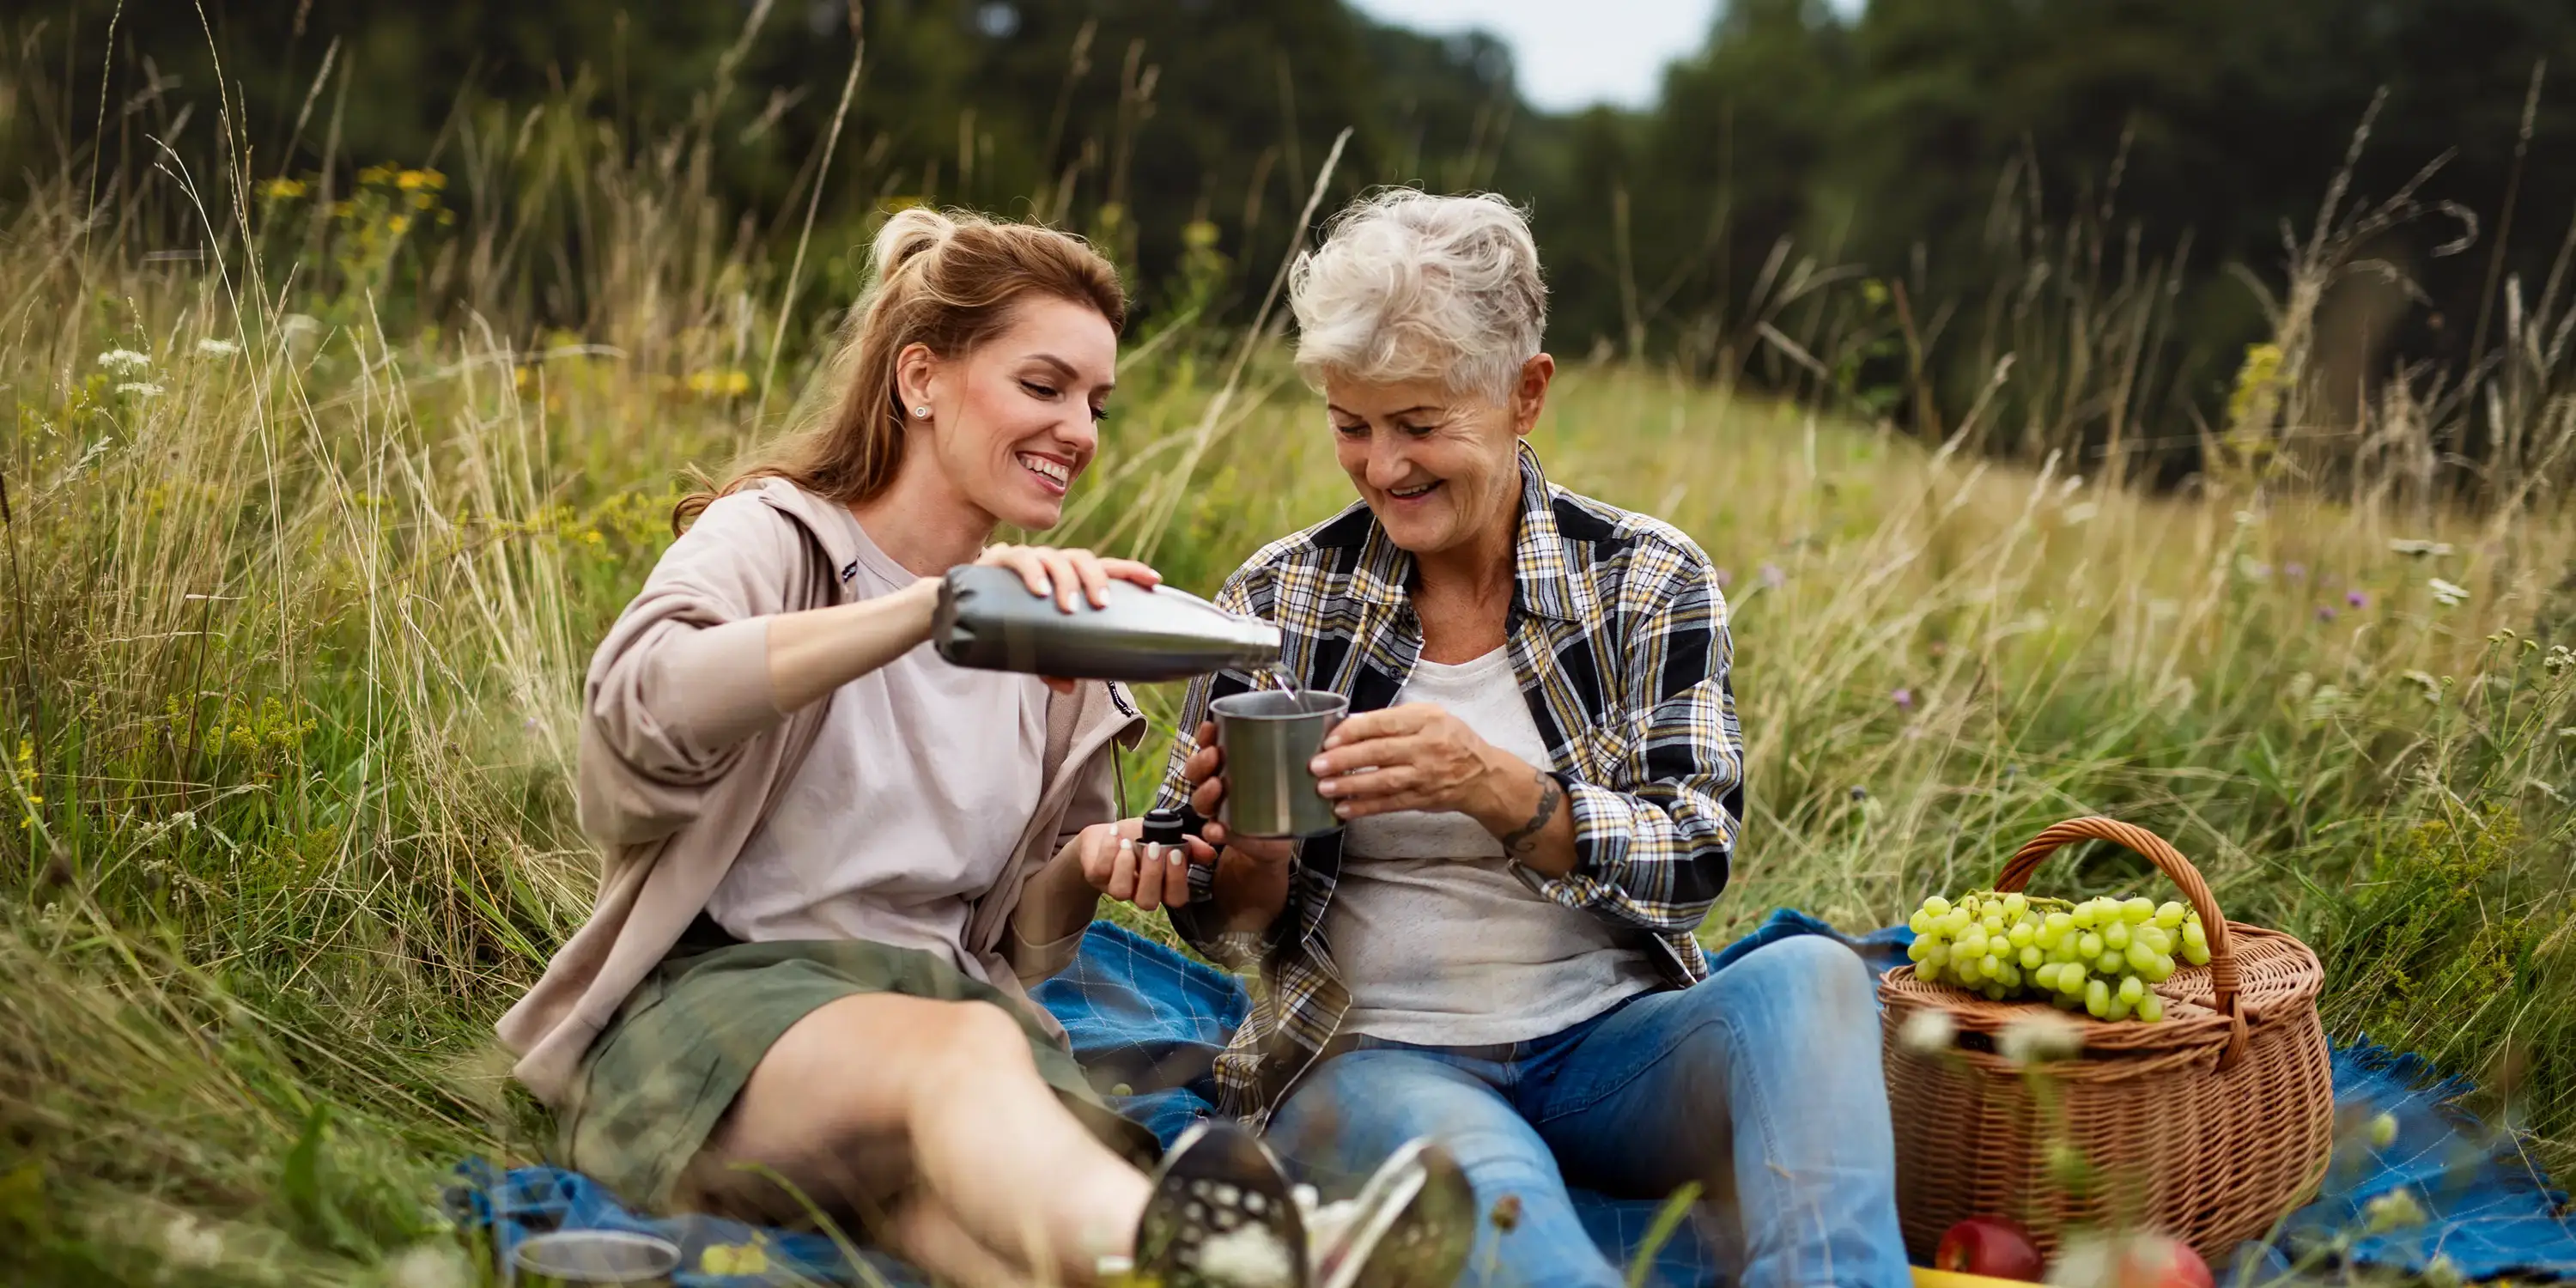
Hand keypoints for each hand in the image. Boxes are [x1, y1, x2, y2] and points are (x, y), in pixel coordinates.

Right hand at [975, 544, 1159, 692]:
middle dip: (1096, 578)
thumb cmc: (1010, 622)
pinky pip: (1020, 559)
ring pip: (1056, 557)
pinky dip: (1032, 573)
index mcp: (1070, 578)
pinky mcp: (1000, 560)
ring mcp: (1029, 559)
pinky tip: (1039, 591)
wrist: (962, 606)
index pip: (1107, 567)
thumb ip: (1053, 664)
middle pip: (1083, 559)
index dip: (1131, 570)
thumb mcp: (1036, 646)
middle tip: (1100, 605)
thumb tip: (1071, 688)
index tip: (1155, 580)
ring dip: (1066, 580)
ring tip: (1068, 607)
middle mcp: (1053, 563)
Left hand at [1073, 817, 1217, 912]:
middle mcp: (1139, 892)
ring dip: (1127, 866)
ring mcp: (1115, 887)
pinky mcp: (1095, 876)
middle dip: (1153, 874)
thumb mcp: (1166, 835)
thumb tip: (1210, 853)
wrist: (1107, 833)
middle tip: (1155, 847)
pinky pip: (1101, 871)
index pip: (1176, 898)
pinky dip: (1109, 849)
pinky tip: (1115, 834)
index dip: (1177, 880)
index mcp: (1162, 886)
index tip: (1176, 853)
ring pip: (1121, 892)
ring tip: (1129, 844)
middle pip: (1148, 902)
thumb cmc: (1140, 836)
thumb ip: (1189, 844)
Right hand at [1182, 718, 1295, 867]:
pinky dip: (1212, 831)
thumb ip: (1296, 749)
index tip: (1210, 726)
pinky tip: (1217, 829)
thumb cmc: (1283, 796)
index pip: (1210, 744)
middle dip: (1201, 761)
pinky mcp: (1225, 833)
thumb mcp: (1290, 770)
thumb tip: (1319, 724)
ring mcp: (1219, 809)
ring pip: (1200, 799)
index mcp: (1229, 763)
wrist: (1282, 838)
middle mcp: (1218, 784)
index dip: (1205, 736)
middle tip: (1214, 754)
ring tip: (1216, 785)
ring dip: (1204, 792)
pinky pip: (1212, 832)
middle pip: (1197, 770)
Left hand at [1308, 702, 1519, 828]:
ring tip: (1324, 788)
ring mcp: (1425, 776)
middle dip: (1345, 759)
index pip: (1384, 723)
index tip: (1329, 738)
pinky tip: (1343, 809)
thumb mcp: (1430, 716)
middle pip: (1380, 752)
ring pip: (1384, 781)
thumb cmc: (1449, 739)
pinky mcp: (1423, 799)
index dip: (1354, 731)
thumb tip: (1351, 724)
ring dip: (1351, 786)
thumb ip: (1394, 719)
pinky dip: (1365, 807)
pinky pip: (1390, 804)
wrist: (1482, 775)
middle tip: (1317, 765)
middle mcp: (1427, 747)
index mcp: (1427, 720)